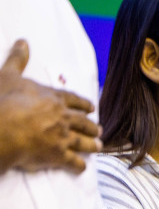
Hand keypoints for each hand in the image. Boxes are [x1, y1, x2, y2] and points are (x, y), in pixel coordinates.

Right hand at [0, 39, 101, 173]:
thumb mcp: (8, 76)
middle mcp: (63, 117)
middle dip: (92, 126)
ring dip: (91, 145)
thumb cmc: (2, 100)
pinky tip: (82, 168)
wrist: (0, 128)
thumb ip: (18, 59)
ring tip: (98, 147)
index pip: (73, 100)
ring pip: (83, 142)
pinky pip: (72, 162)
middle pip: (83, 122)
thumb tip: (23, 41)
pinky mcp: (57, 156)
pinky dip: (78, 165)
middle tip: (99, 129)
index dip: (83, 104)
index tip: (92, 107)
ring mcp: (63, 137)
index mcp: (53, 98)